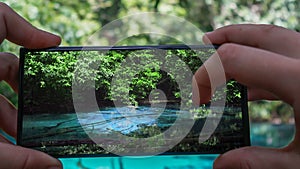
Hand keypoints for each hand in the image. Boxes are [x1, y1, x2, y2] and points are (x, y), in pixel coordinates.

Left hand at [0, 2, 61, 168]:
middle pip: (10, 108)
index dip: (33, 78)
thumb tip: (53, 40)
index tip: (51, 87)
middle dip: (32, 116)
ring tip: (53, 151)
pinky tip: (45, 163)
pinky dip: (24, 161)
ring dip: (32, 147)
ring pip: (7, 138)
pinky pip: (2, 156)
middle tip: (51, 122)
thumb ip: (19, 28)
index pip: (11, 71)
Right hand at [193, 24, 299, 168]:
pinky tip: (253, 88)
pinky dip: (265, 66)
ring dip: (247, 48)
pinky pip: (289, 59)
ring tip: (224, 60)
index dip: (208, 74)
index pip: (235, 60)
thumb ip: (258, 163)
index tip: (197, 96)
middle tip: (204, 43)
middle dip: (226, 37)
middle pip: (259, 34)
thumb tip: (220, 166)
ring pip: (277, 41)